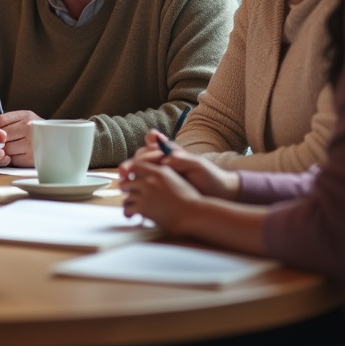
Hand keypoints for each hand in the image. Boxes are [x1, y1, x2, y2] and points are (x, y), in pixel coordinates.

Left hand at [0, 110, 43, 165]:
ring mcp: (30, 144)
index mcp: (26, 116)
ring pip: (5, 148)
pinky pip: (12, 159)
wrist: (57, 143)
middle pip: (1, 136)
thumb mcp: (24, 118)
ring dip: (2, 150)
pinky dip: (10, 159)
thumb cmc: (36, 131)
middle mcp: (28, 129)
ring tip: (5, 149)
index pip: (0, 121)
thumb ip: (7, 120)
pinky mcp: (31, 158)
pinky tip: (14, 155)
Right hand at [120, 131, 239, 200]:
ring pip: (139, 175)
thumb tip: (166, 159)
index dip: (142, 152)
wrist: (221, 195)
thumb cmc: (211, 177)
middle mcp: (163, 164)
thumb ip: (182, 160)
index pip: (151, 148)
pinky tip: (133, 198)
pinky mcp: (161, 191)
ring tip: (124, 186)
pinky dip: (137, 192)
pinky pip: (145, 189)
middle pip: (139, 161)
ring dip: (129, 179)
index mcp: (170, 154)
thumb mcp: (199, 166)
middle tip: (123, 173)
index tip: (137, 158)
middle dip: (129, 166)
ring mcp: (161, 177)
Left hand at [120, 159, 204, 232]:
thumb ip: (163, 172)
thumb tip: (156, 168)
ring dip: (129, 202)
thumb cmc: (190, 199)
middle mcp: (150, 181)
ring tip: (132, 207)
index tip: (128, 177)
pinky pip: (127, 208)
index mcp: (158, 171)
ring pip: (127, 196)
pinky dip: (128, 213)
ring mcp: (145, 194)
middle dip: (128, 189)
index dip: (129, 171)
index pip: (135, 165)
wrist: (194, 215)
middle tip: (129, 195)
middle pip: (129, 182)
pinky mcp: (143, 208)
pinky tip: (132, 215)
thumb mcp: (176, 178)